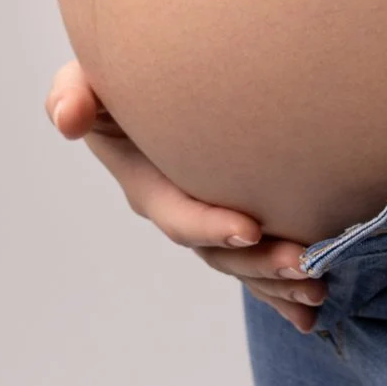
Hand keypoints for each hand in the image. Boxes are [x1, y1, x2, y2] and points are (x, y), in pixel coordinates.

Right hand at [45, 60, 327, 333]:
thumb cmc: (117, 74)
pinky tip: (313, 311)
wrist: (155, 77)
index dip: (209, 224)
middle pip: (217, 249)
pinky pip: (256, 259)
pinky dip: (281, 289)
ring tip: (318, 291)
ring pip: (242, 261)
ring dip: (278, 281)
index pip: (177, 212)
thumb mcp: (86, 79)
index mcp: (146, 181)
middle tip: (307, 268)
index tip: (251, 228)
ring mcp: (206, 215)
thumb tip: (68, 119)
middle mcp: (177, 207)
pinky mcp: (233, 213)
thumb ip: (72, 93)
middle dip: (260, 264)